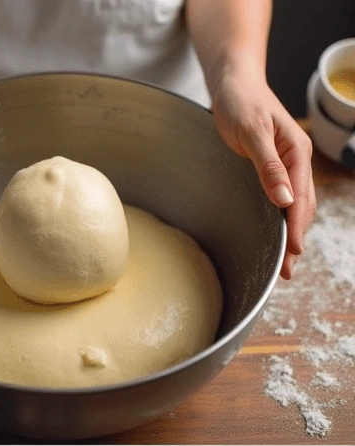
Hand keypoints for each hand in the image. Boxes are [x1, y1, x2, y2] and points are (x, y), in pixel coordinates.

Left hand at [210, 68, 315, 279]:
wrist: (234, 84)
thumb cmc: (242, 102)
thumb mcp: (253, 132)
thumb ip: (268, 166)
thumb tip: (284, 199)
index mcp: (297, 152)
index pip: (300, 198)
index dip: (297, 227)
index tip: (293, 252)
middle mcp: (296, 161)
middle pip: (302, 207)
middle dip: (296, 238)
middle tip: (286, 271)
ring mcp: (285, 165)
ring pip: (294, 205)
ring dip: (291, 233)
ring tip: (285, 262)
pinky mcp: (270, 167)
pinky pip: (281, 198)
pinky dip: (282, 219)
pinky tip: (276, 235)